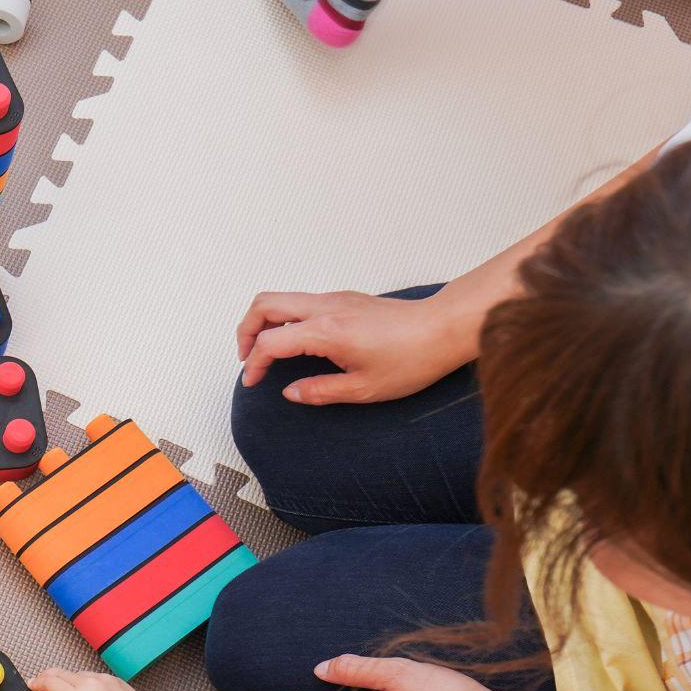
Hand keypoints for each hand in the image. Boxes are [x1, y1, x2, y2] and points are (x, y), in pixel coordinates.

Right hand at [29, 668, 158, 690]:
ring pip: (78, 674)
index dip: (37, 683)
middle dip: (48, 677)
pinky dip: (87, 683)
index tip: (32, 685)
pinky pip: (96, 677)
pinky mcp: (118, 681)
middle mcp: (91, 683)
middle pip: (60, 672)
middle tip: (43, 685)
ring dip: (69, 680)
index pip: (49, 683)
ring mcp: (105, 680)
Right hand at [234, 290, 474, 404]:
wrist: (445, 328)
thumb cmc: (413, 358)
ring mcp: (335, 299)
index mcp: (326, 331)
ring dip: (265, 322)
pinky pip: (302, 302)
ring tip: (267, 350)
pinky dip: (286, 318)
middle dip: (245, 330)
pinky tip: (296, 343)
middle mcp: (325, 308)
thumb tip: (290, 392)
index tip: (254, 381)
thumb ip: (320, 391)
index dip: (254, 363)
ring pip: (282, 298)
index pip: (270, 341)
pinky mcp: (346, 299)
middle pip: (264, 304)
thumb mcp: (364, 389)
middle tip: (247, 357)